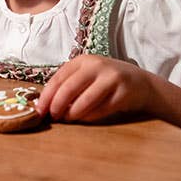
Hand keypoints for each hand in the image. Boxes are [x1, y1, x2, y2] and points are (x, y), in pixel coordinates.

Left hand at [35, 54, 151, 121]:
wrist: (141, 84)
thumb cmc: (107, 82)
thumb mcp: (88, 76)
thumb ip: (69, 85)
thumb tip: (45, 104)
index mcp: (83, 61)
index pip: (58, 78)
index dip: (46, 96)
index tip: (39, 110)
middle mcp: (96, 65)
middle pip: (69, 88)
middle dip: (57, 105)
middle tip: (53, 117)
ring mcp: (111, 78)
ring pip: (85, 100)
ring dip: (73, 113)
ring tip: (68, 119)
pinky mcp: (123, 93)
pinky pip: (101, 109)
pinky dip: (89, 116)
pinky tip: (84, 119)